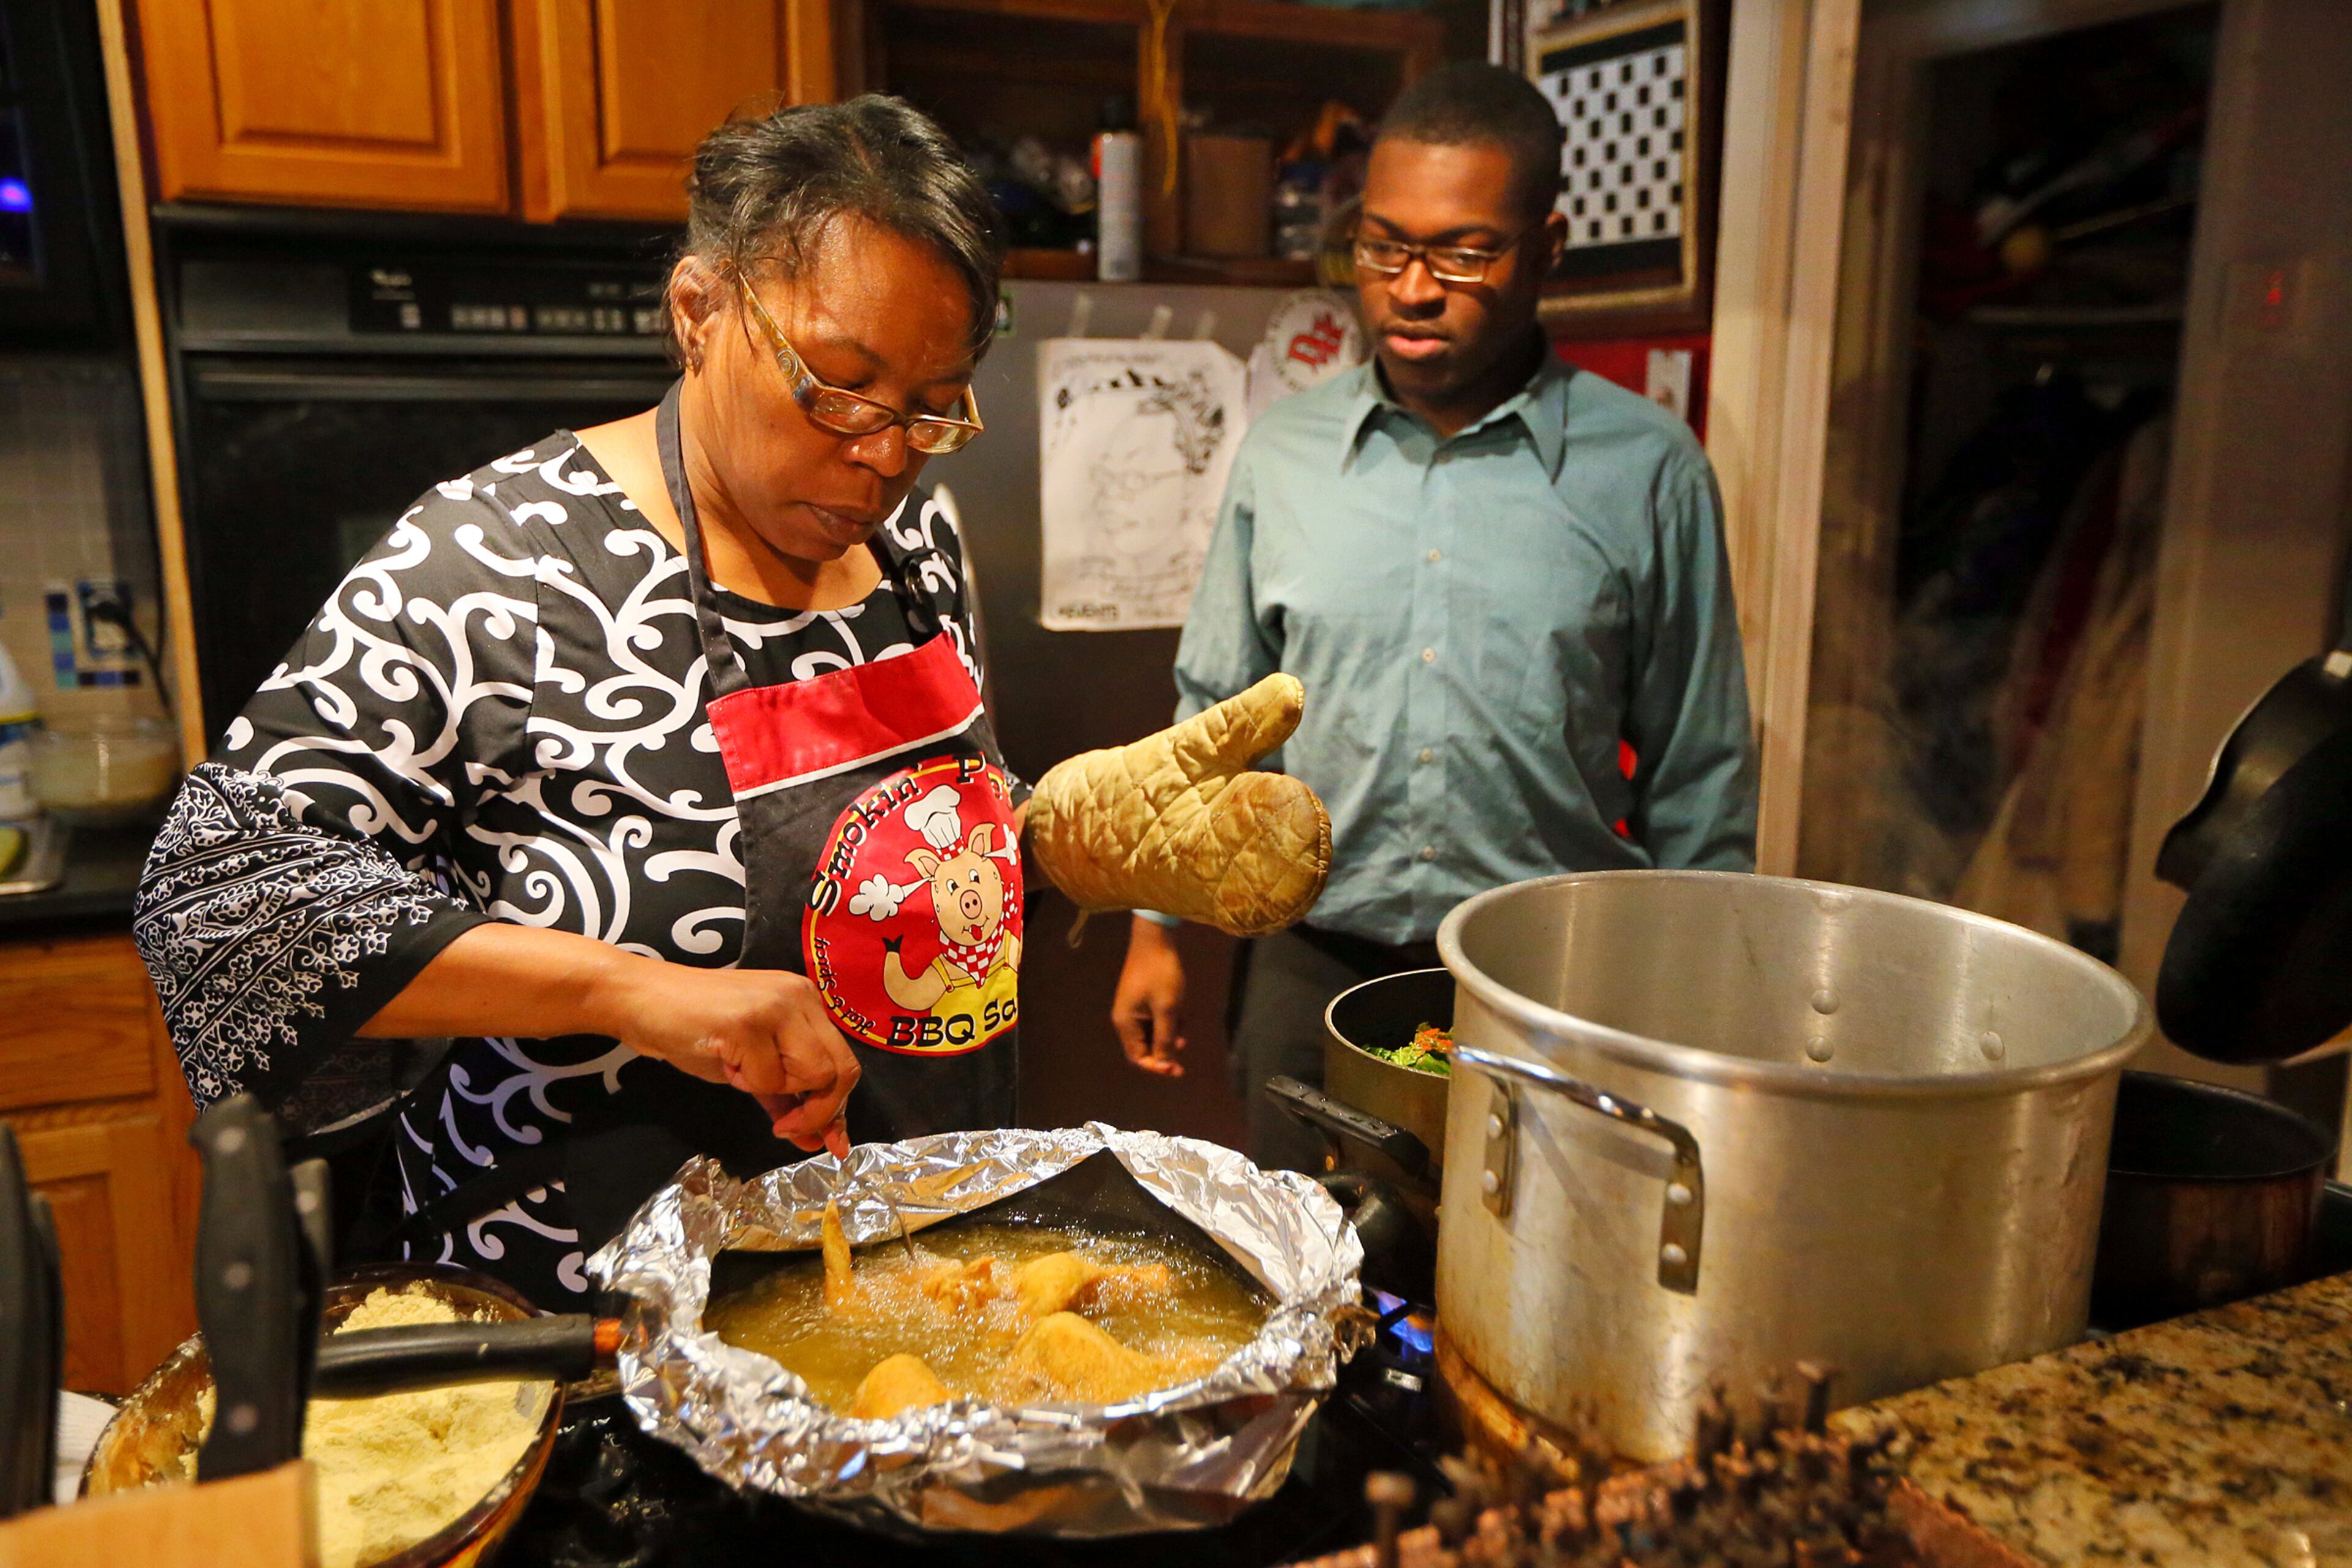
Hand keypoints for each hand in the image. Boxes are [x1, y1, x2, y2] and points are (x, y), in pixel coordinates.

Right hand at [593, 957, 861, 1148]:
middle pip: (839, 1070)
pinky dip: (746, 1083)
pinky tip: (724, 1060)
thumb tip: (819, 1141)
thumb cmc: (692, 1028)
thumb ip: (787, 1097)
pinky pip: (768, 1078)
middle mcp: (800, 996)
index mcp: (806, 1001)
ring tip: (739, 1069)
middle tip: (784, 1127)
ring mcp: (777, 1006)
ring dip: (774, 1089)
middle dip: (819, 1112)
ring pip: (811, 1075)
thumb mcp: (750, 1064)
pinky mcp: (749, 1021)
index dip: (837, 1108)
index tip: (826, 1141)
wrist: (640, 999)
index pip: (844, 1062)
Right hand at [1112, 916, 1186, 1077]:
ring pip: (1150, 1034)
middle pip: (1143, 1047)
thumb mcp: (1167, 1009)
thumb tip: (1165, 1064)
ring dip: (1167, 1038)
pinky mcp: (1142, 997)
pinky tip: (1181, 1016)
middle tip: (1183, 1058)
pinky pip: (1153, 1020)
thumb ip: (1166, 1038)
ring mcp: (1133, 1007)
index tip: (1177, 1069)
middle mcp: (1125, 1018)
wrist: (1156, 938)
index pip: (1138, 1057)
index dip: (1157, 1067)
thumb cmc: (1161, 974)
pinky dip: (1167, 1023)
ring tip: (1184, 1035)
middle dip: (1163, 1054)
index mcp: (1126, 1023)